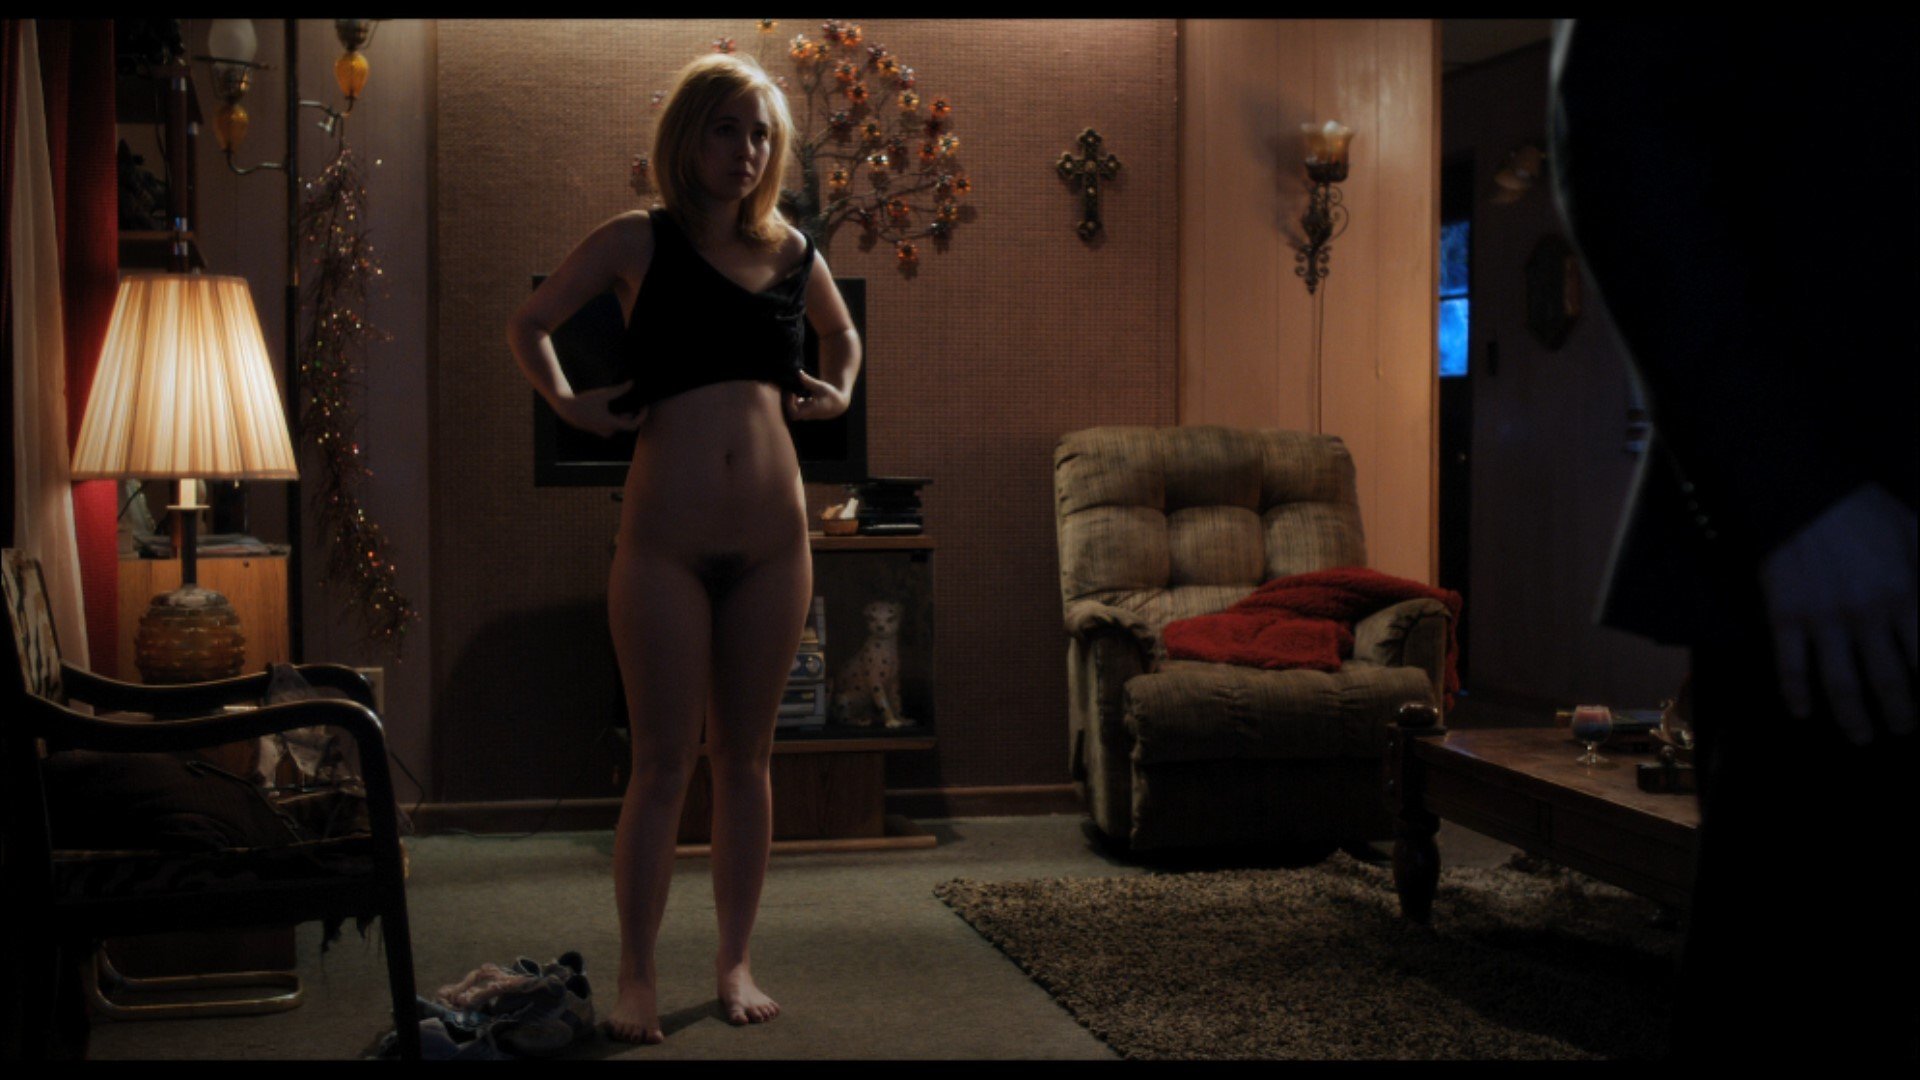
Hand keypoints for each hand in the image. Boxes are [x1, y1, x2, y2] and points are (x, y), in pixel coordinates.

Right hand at [553, 381, 646, 437]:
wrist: (567, 409)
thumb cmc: (584, 401)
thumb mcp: (603, 394)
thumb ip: (619, 389)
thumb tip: (632, 383)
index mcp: (611, 424)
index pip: (633, 425)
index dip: (642, 416)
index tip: (644, 406)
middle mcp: (608, 430)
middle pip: (626, 422)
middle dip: (630, 411)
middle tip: (632, 398)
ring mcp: (603, 431)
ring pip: (619, 423)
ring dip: (622, 413)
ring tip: (622, 400)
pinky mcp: (599, 429)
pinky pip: (612, 424)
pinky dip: (615, 415)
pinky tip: (613, 405)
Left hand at [783, 370, 849, 421]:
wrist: (839, 404)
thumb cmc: (831, 395)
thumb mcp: (820, 386)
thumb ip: (808, 381)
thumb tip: (799, 372)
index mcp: (812, 410)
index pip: (794, 413)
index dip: (789, 404)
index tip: (791, 392)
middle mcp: (808, 414)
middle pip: (791, 411)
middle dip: (788, 400)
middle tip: (790, 389)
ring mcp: (807, 414)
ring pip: (794, 409)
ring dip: (792, 400)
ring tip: (794, 389)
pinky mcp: (806, 411)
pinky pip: (796, 407)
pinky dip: (795, 400)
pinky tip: (798, 392)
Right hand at [1759, 483, 1917, 744]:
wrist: (1798, 490)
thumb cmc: (1864, 508)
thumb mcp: (1915, 531)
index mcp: (1906, 593)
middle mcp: (1868, 615)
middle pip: (1889, 679)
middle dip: (1902, 712)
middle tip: (1905, 729)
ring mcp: (1824, 619)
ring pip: (1842, 682)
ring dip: (1854, 717)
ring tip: (1863, 737)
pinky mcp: (1786, 616)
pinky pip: (1790, 664)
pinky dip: (1795, 693)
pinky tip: (1801, 712)